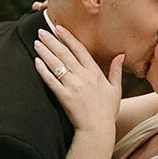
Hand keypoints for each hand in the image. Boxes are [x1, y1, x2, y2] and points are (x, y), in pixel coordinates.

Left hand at [35, 24, 122, 142]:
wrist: (97, 130)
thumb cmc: (107, 112)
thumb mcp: (116, 89)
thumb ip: (116, 71)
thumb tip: (121, 55)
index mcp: (95, 73)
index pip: (80, 50)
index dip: (68, 38)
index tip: (58, 28)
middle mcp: (83, 76)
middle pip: (65, 54)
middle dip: (52, 41)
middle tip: (41, 31)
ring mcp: (73, 86)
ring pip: (57, 64)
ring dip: (45, 52)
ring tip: (36, 42)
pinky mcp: (64, 97)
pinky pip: (51, 80)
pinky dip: (43, 70)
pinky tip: (36, 61)